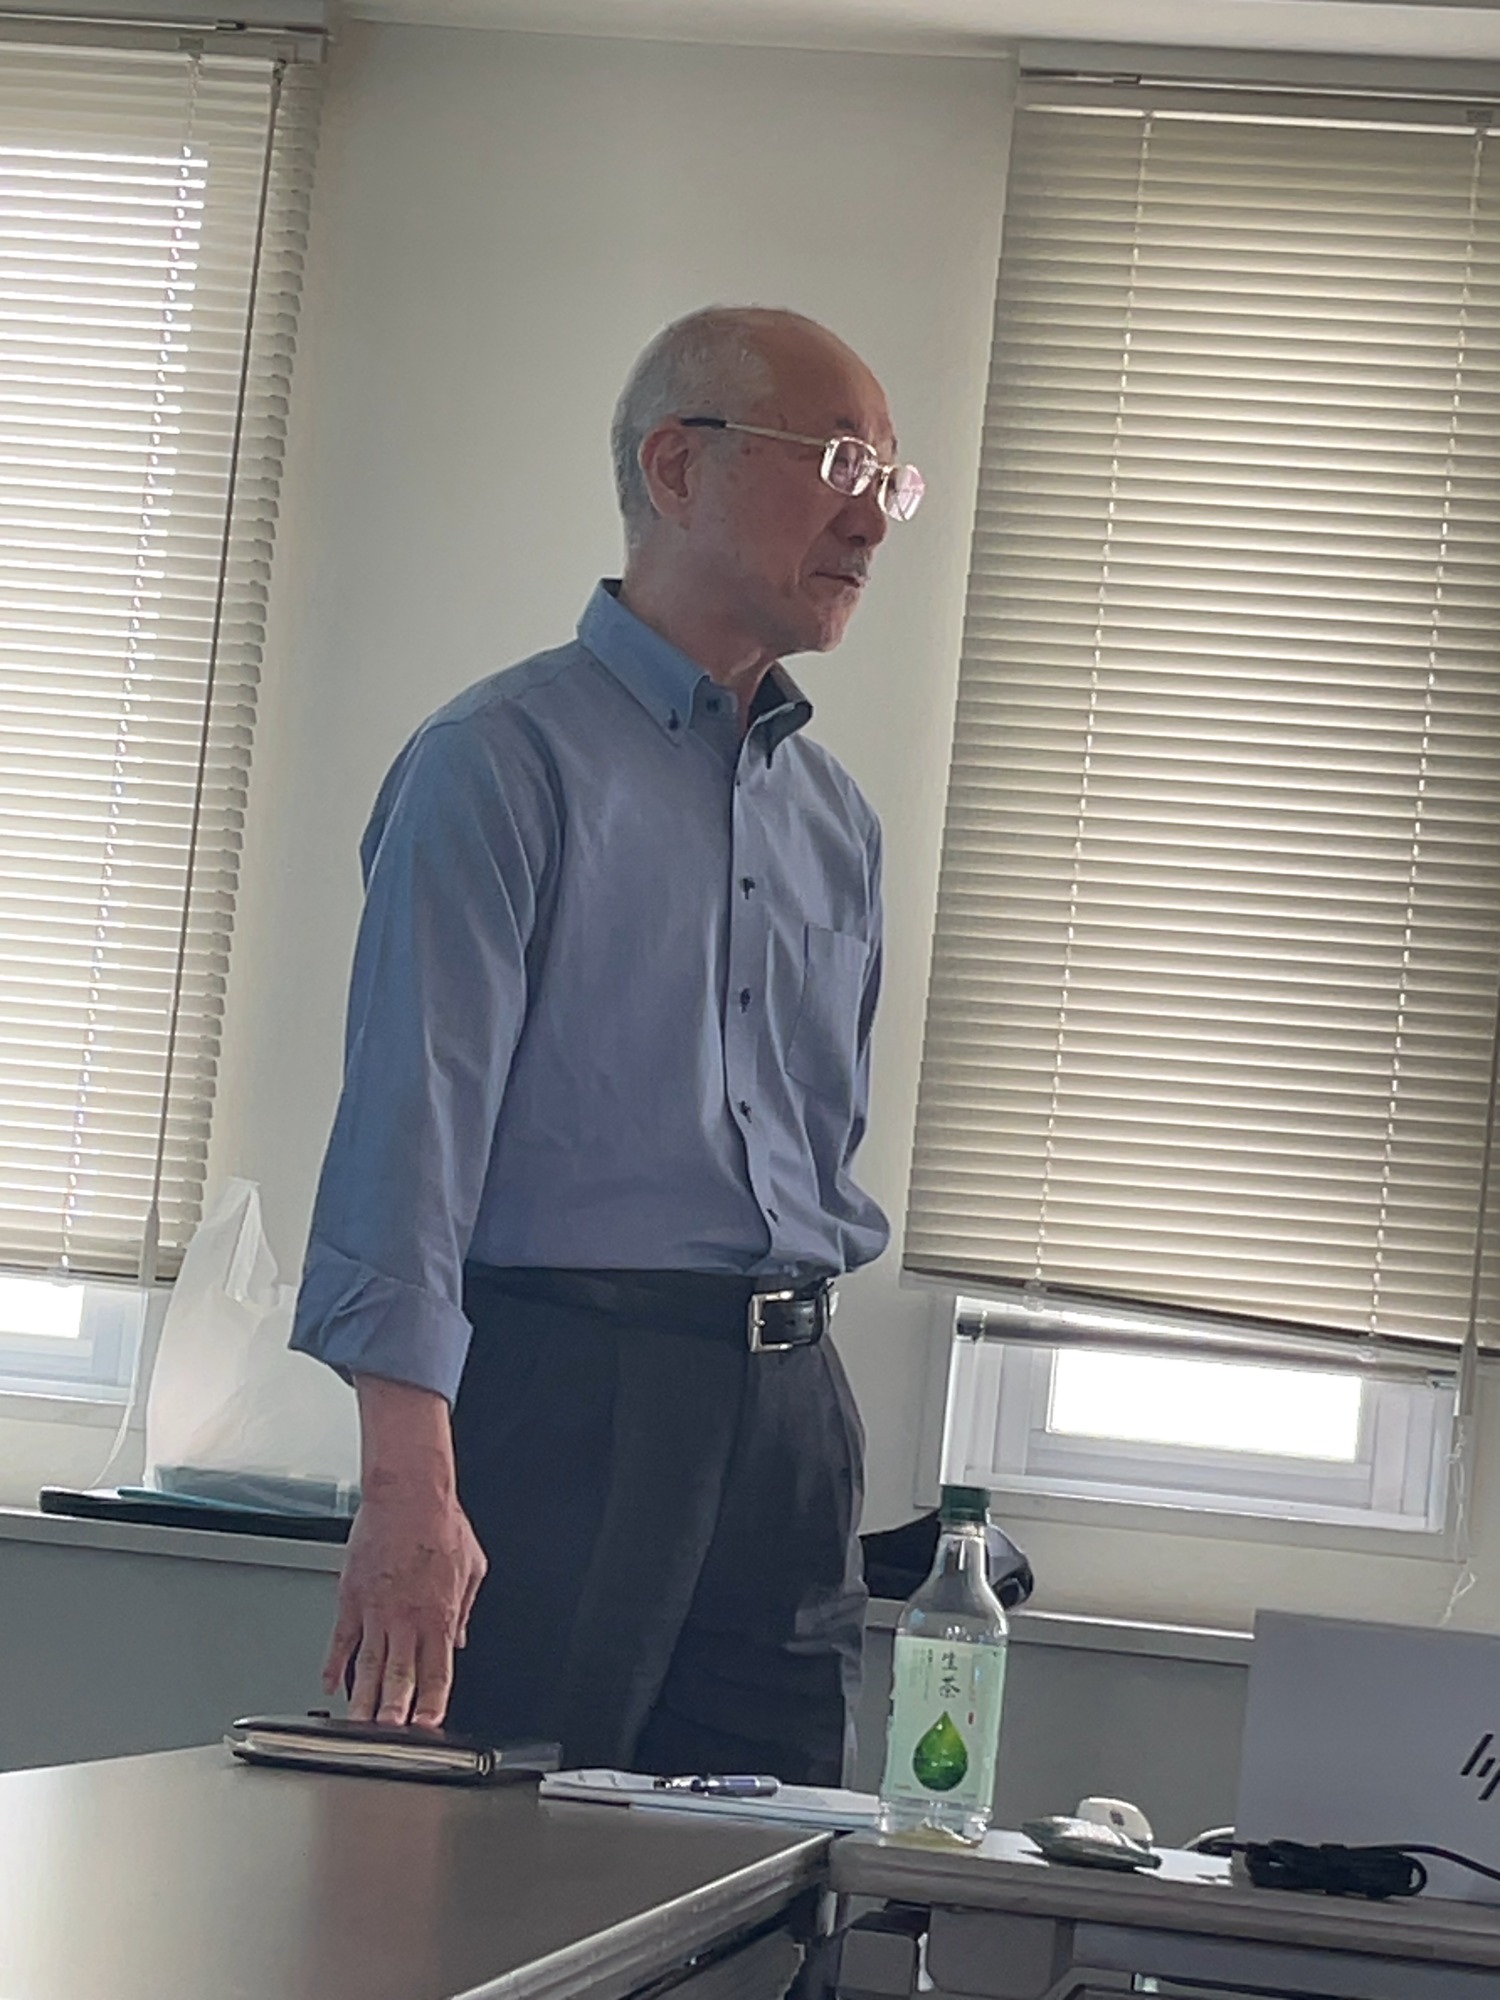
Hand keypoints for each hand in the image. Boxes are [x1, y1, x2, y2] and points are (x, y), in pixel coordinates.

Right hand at [323, 1482, 487, 1727]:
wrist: (407, 1495)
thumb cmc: (442, 1524)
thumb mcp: (473, 1568)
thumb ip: (464, 1609)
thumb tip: (460, 1639)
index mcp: (439, 1614)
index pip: (437, 1671)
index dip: (432, 1703)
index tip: (427, 1725)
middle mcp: (406, 1618)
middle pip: (399, 1677)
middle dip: (393, 1712)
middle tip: (386, 1738)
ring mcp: (375, 1611)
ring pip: (367, 1666)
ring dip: (362, 1700)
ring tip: (356, 1727)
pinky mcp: (350, 1597)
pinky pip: (339, 1640)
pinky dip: (333, 1666)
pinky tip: (330, 1686)